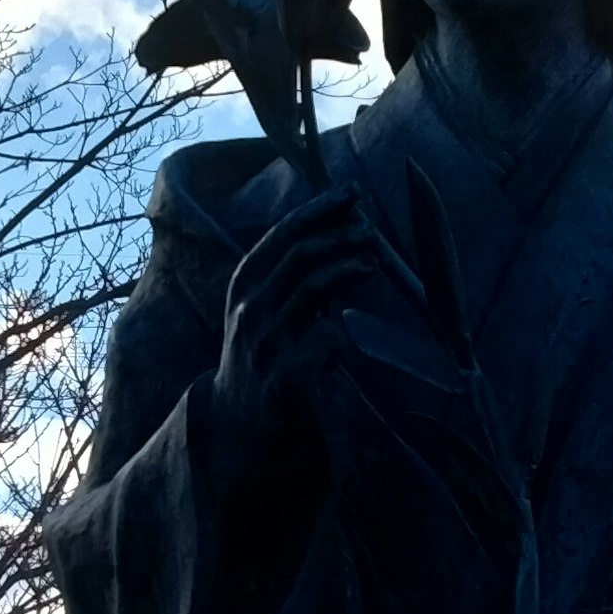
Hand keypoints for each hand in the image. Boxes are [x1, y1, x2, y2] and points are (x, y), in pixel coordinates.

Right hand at [209, 182, 373, 462]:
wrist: (239, 420)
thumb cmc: (263, 353)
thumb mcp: (266, 307)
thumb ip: (294, 274)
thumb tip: (343, 228)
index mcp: (244, 285)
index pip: (282, 235)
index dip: (318, 210)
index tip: (351, 193)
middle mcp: (249, 309)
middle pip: (300, 254)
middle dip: (340, 235)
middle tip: (371, 230)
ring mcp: (264, 343)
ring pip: (313, 289)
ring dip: (349, 269)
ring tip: (372, 263)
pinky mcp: (284, 377)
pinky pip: (327, 340)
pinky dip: (344, 334)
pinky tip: (350, 342)